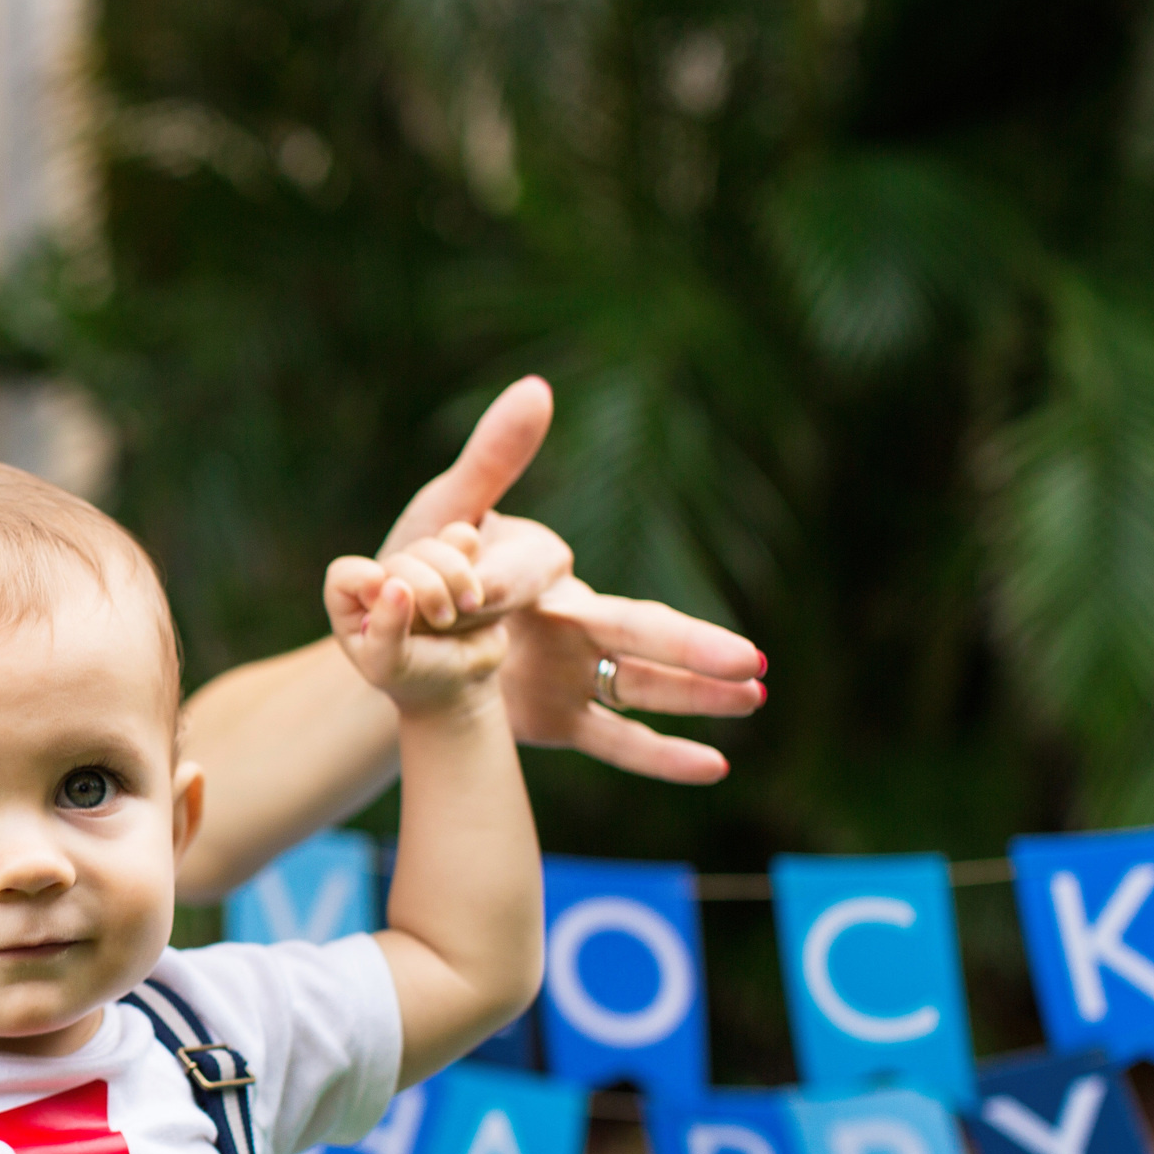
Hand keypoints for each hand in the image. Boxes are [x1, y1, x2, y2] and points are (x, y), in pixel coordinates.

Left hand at [327, 525, 508, 709]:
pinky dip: (474, 567)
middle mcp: (380, 580)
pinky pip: (461, 539)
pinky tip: (476, 598)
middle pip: (399, 561)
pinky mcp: (451, 560)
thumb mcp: (391, 666)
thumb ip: (385, 630)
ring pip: (431, 547)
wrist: (463, 679)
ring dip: (455, 577)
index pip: (344, 575)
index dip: (364, 581)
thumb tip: (394, 585)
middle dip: (427, 589)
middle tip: (443, 622)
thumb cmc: (416, 676)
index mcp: (350, 604)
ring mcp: (417, 567)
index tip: (387, 599)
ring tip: (468, 609)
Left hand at [379, 377, 764, 780]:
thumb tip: (540, 386)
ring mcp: (571, 675)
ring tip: (756, 698)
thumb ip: (491, 461)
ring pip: (647, 688)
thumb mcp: (448, 510)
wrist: (397, 642)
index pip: (556, 576)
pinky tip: (714, 767)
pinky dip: (662, 756)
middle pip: (642, 633)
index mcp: (551, 577)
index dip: (523, 590)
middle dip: (695, 647)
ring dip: (700, 696)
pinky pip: (617, 742)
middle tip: (754, 660)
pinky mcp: (556, 720)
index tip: (483, 601)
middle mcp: (573, 626)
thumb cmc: (423, 570)